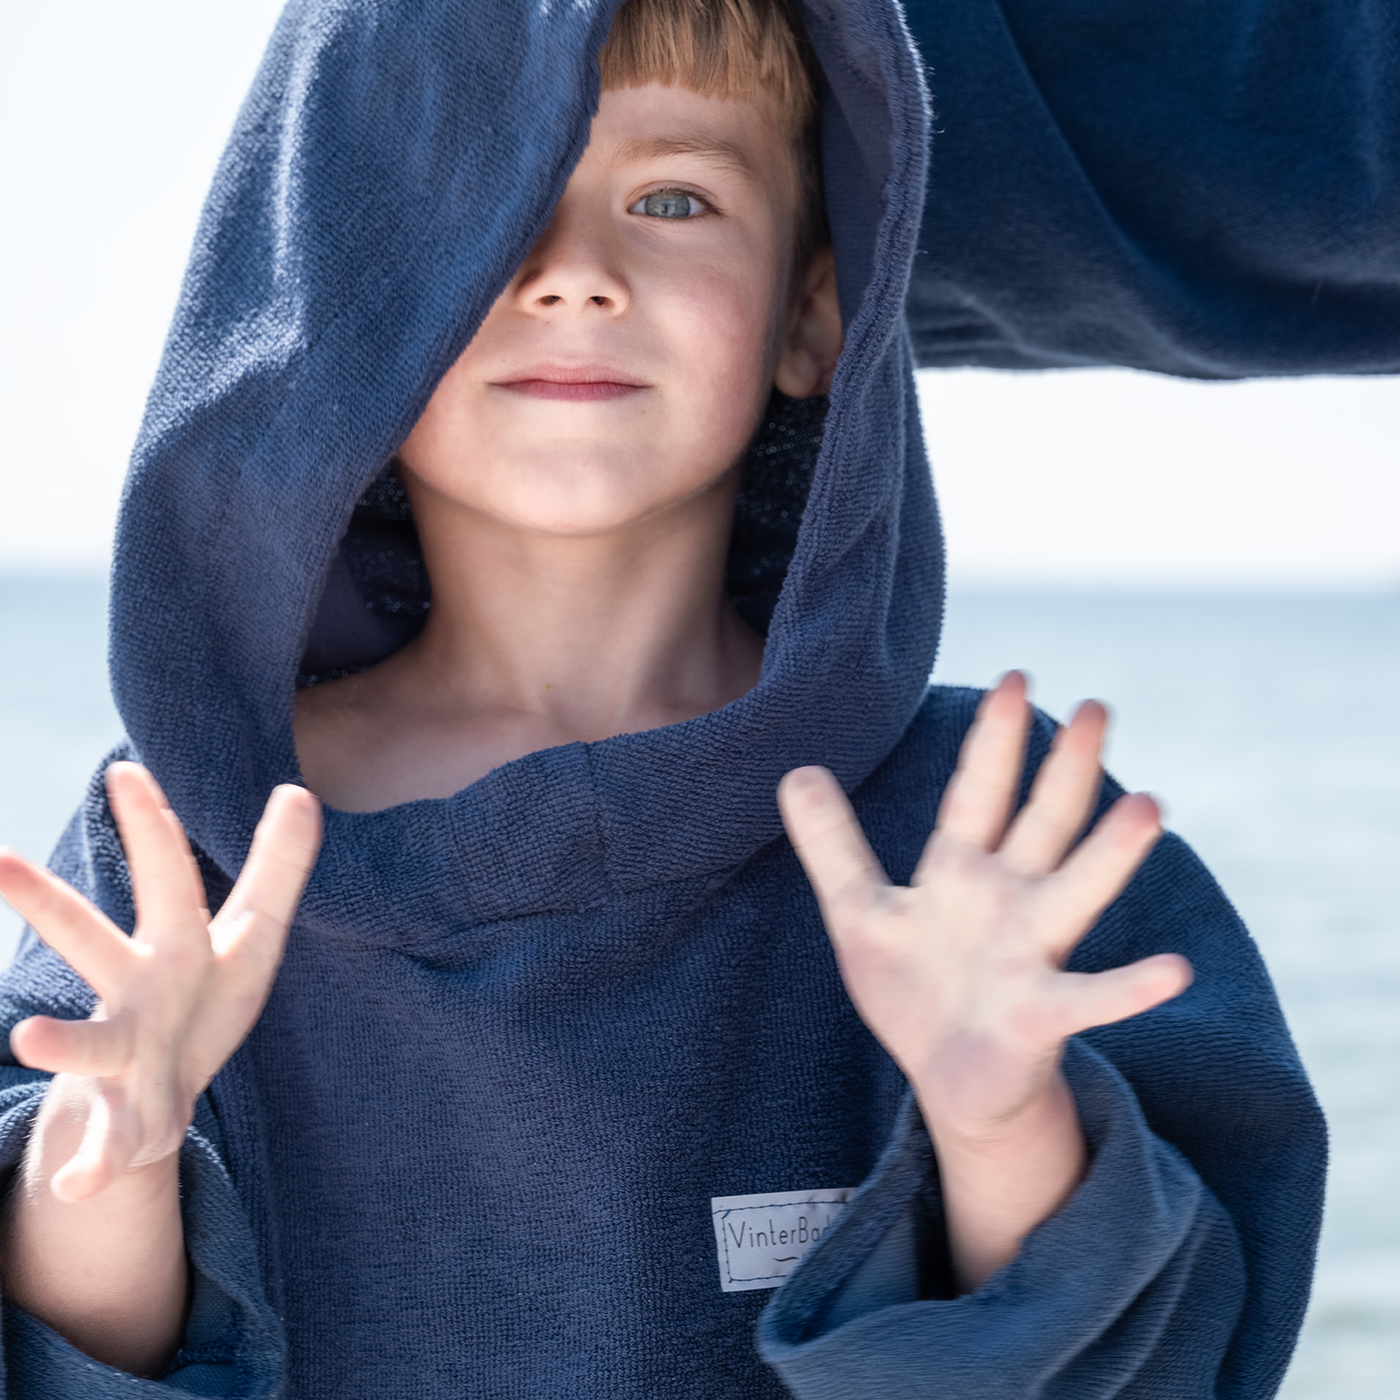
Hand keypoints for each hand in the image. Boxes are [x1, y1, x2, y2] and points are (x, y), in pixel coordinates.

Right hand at [0, 763, 320, 1201]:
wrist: (160, 1097)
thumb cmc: (205, 1000)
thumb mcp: (255, 936)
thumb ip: (277, 868)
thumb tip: (301, 791)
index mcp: (174, 943)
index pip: (167, 878)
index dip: (152, 827)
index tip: (125, 770)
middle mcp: (134, 993)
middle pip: (92, 943)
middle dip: (49, 904)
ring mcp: (124, 1057)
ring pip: (90, 1046)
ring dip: (62, 1042)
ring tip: (26, 1042)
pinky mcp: (130, 1121)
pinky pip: (109, 1147)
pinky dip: (91, 1166)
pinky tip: (76, 1188)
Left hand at [778, 672, 1191, 1286]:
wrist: (949, 1081)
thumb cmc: (914, 990)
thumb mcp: (858, 910)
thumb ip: (833, 844)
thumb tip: (795, 770)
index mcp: (962, 871)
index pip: (979, 792)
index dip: (994, 739)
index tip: (1015, 679)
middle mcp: (1009, 900)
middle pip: (1043, 823)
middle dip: (1067, 769)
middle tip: (1098, 707)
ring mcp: (1032, 954)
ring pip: (1077, 892)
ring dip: (1111, 854)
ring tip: (1149, 805)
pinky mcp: (1043, 1015)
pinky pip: (1092, 998)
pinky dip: (1131, 986)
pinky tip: (1173, 971)